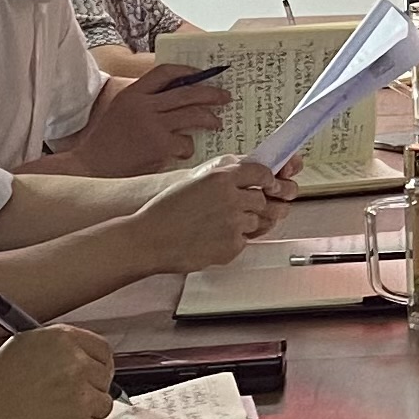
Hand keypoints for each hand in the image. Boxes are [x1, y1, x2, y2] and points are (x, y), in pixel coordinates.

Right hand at [0, 324, 115, 418]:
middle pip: (105, 376)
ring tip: (57, 412)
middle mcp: (76, 361)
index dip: (99, 363)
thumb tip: (82, 356)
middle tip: (75, 398)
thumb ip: (57, 348)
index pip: (102, 349)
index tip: (95, 373)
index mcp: (63, 338)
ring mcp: (81, 391)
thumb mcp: (25, 346)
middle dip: (92, 388)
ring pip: (103, 402)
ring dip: (86, 410)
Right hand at [59, 69, 229, 177]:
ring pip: (193, 115)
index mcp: (133, 94)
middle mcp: (143, 105)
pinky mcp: (159, 147)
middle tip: (225, 97)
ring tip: (217, 123)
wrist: (91, 167)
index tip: (203, 74)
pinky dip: (189, 146)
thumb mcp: (121, 110)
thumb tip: (182, 96)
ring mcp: (152, 126)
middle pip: (187, 92)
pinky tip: (183, 151)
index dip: (188, 72)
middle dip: (211, 94)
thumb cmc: (108, 142)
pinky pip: (186, 142)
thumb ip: (145, 101)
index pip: (165, 72)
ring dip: (210, 119)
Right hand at [125, 156, 292, 271]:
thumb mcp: (194, 183)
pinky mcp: (232, 245)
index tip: (268, 185)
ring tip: (216, 227)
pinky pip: (244, 242)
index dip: (267, 180)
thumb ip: (221, 181)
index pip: (261, 173)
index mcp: (220, 177)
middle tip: (235, 211)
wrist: (149, 240)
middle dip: (252, 205)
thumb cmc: (164, 213)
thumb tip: (242, 184)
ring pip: (256, 222)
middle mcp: (231, 197)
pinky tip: (212, 239)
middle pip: (261, 200)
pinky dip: (233, 242)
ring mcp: (234, 223)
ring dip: (242, 224)